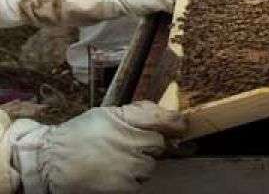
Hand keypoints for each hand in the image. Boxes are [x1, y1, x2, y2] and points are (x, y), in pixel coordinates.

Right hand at [8, 102, 186, 192]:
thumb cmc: (81, 134)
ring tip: (118, 159)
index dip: (176, 122)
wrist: (53, 161)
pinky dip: (132, 178)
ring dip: (141, 162)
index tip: (183, 125)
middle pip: (159, 144)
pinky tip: (115, 171)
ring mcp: (130, 167)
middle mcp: (133, 142)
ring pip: (150, 165)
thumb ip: (137, 112)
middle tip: (130, 144)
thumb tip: (165, 115)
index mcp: (128, 119)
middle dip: (149, 144)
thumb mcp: (108, 113)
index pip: (164, 119)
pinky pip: (139, 182)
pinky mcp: (125, 187)